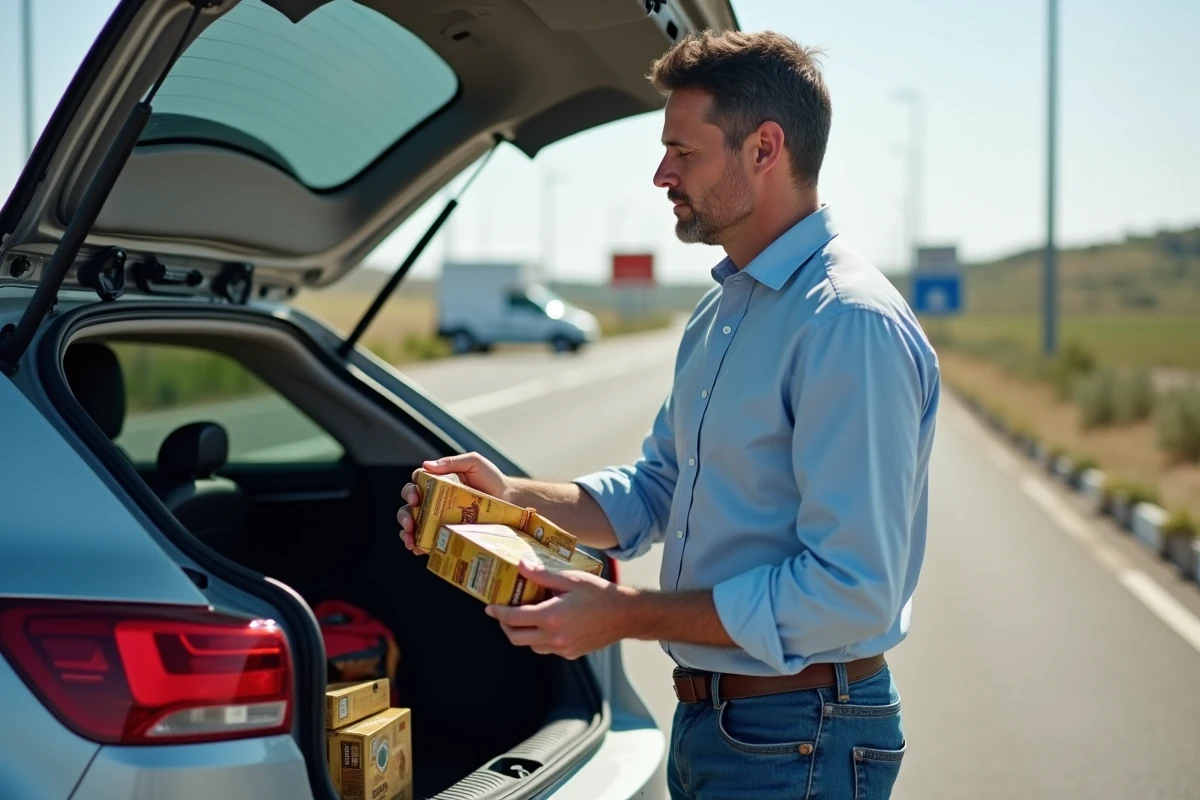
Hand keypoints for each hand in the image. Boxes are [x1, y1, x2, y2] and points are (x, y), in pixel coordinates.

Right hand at [397, 452, 510, 553]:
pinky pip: (427, 539)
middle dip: (404, 515)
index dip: (410, 490)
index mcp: (437, 481)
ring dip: (406, 532)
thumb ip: (452, 462)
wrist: (510, 500)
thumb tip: (426, 465)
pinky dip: (418, 544)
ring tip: (410, 540)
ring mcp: (439, 517)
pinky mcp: (446, 532)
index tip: (416, 498)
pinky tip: (418, 549)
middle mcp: (434, 499)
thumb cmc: (491, 479)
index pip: (416, 484)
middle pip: (409, 506)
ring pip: (414, 524)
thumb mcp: (474, 463)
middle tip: (410, 523)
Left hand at [485, 562, 634, 659]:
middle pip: (516, 638)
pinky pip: (547, 649)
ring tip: (526, 616)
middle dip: (505, 625)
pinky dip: (540, 638)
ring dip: (523, 633)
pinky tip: (547, 624)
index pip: (514, 618)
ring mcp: (563, 648)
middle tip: (503, 613)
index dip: (498, 613)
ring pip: (531, 646)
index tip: (490, 607)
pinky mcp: (571, 654)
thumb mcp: (570, 579)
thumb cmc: (599, 594)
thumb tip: (520, 566)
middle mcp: (554, 637)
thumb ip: (542, 575)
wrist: (625, 615)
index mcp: (552, 617)